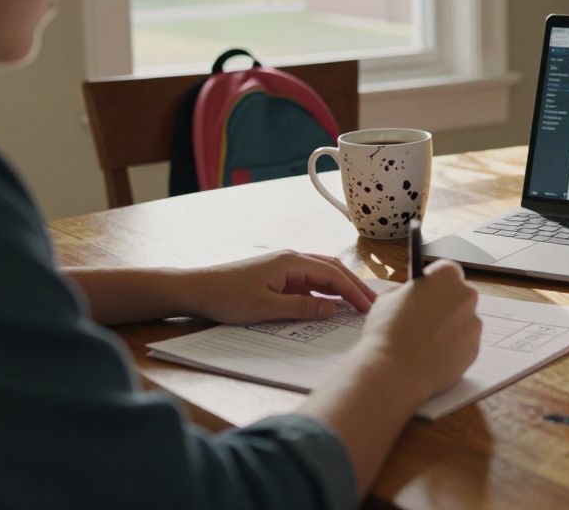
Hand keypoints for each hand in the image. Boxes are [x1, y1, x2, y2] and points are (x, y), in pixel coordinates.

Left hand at [181, 250, 376, 323]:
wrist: (197, 289)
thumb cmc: (228, 298)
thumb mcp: (267, 308)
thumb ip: (303, 308)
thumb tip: (334, 309)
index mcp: (291, 262)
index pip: (333, 275)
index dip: (354, 291)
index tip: (369, 307)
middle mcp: (292, 258)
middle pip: (332, 269)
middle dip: (354, 286)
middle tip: (372, 304)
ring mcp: (284, 266)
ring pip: (322, 273)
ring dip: (341, 287)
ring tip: (357, 303)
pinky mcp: (277, 275)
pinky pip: (309, 281)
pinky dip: (324, 290)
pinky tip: (330, 304)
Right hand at [355, 259, 480, 400]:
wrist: (394, 373)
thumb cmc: (387, 333)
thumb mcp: (387, 298)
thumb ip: (405, 291)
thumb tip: (412, 294)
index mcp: (446, 276)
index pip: (447, 270)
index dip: (435, 282)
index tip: (427, 291)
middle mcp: (466, 296)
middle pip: (459, 295)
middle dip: (444, 304)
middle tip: (424, 319)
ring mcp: (474, 323)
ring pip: (463, 321)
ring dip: (449, 328)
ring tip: (424, 342)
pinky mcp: (475, 349)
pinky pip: (464, 344)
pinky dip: (452, 349)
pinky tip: (431, 356)